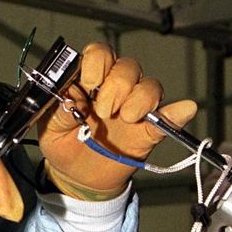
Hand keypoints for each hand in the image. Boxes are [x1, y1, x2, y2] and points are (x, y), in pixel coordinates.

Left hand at [38, 42, 197, 197]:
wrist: (77, 177)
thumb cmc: (63, 145)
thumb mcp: (49, 128)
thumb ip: (58, 110)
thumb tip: (72, 98)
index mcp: (87, 81)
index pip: (99, 54)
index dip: (97, 62)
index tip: (90, 83)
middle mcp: (114, 88)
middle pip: (127, 67)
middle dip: (117, 86)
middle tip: (103, 111)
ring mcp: (134, 107)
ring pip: (148, 85)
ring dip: (139, 99)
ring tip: (125, 118)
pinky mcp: (149, 128)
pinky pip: (168, 116)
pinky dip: (176, 113)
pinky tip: (183, 110)